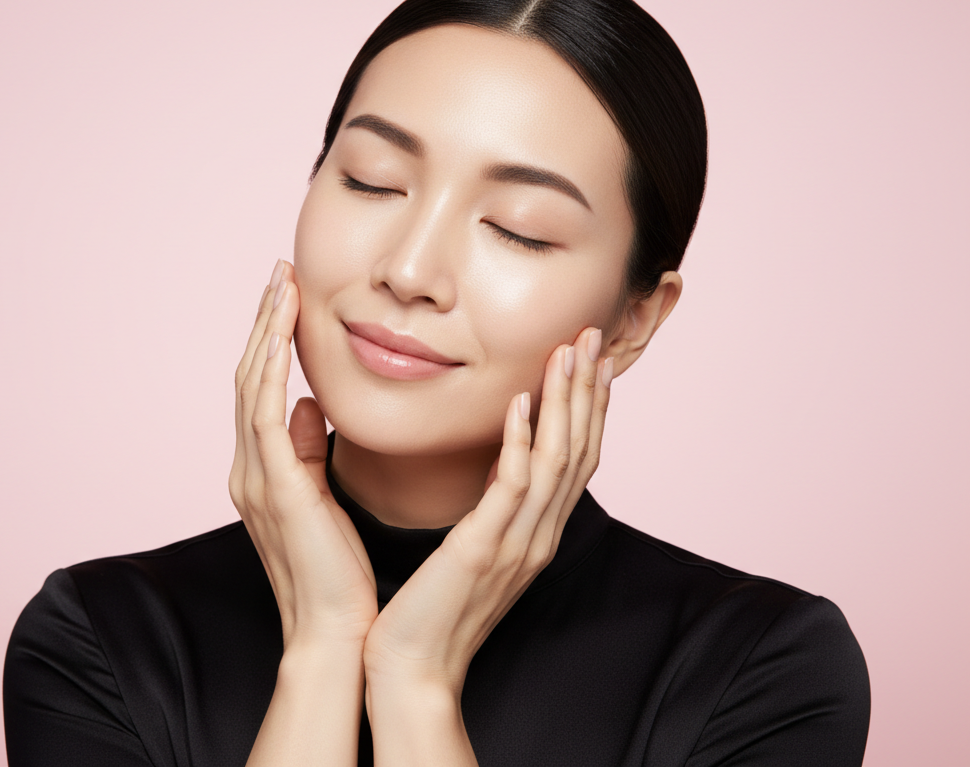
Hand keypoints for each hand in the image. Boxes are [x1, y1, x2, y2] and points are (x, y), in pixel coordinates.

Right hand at [230, 260, 378, 650]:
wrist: (334, 631)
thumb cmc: (336, 571)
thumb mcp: (320, 498)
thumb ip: (308, 451)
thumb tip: (308, 406)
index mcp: (262, 470)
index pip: (263, 390)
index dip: (272, 340)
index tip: (289, 296)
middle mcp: (248, 468)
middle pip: (250, 377)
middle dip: (264, 322)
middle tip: (280, 272)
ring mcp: (254, 477)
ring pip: (253, 387)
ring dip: (266, 332)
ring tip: (281, 285)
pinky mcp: (273, 488)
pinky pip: (265, 416)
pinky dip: (272, 371)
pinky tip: (282, 335)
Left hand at [363, 325, 612, 694]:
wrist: (413, 668)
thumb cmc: (432, 607)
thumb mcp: (471, 546)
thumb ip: (489, 505)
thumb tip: (494, 462)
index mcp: (534, 532)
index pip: (574, 459)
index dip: (586, 407)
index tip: (589, 359)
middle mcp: (537, 535)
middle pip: (579, 450)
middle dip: (587, 391)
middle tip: (592, 336)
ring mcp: (517, 544)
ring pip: (557, 461)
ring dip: (565, 403)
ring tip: (568, 352)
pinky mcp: (484, 551)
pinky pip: (512, 489)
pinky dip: (522, 443)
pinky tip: (521, 404)